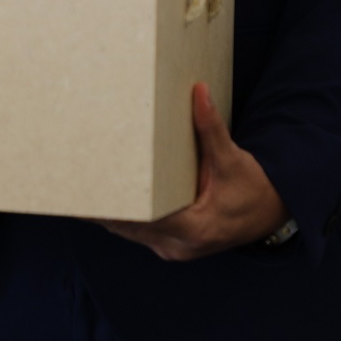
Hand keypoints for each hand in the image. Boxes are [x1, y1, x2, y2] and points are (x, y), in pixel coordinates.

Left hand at [93, 84, 287, 260]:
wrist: (270, 215)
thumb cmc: (252, 189)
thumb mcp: (233, 159)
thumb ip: (211, 128)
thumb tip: (199, 92)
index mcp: (193, 228)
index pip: (141, 218)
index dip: (112, 204)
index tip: (87, 189)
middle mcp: (178, 245)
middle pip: (126, 226)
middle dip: (100, 205)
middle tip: (70, 180)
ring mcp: (171, 248)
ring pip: (127, 231)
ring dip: (106, 211)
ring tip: (76, 187)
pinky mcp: (168, 244)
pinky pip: (136, 232)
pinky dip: (120, 215)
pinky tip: (101, 196)